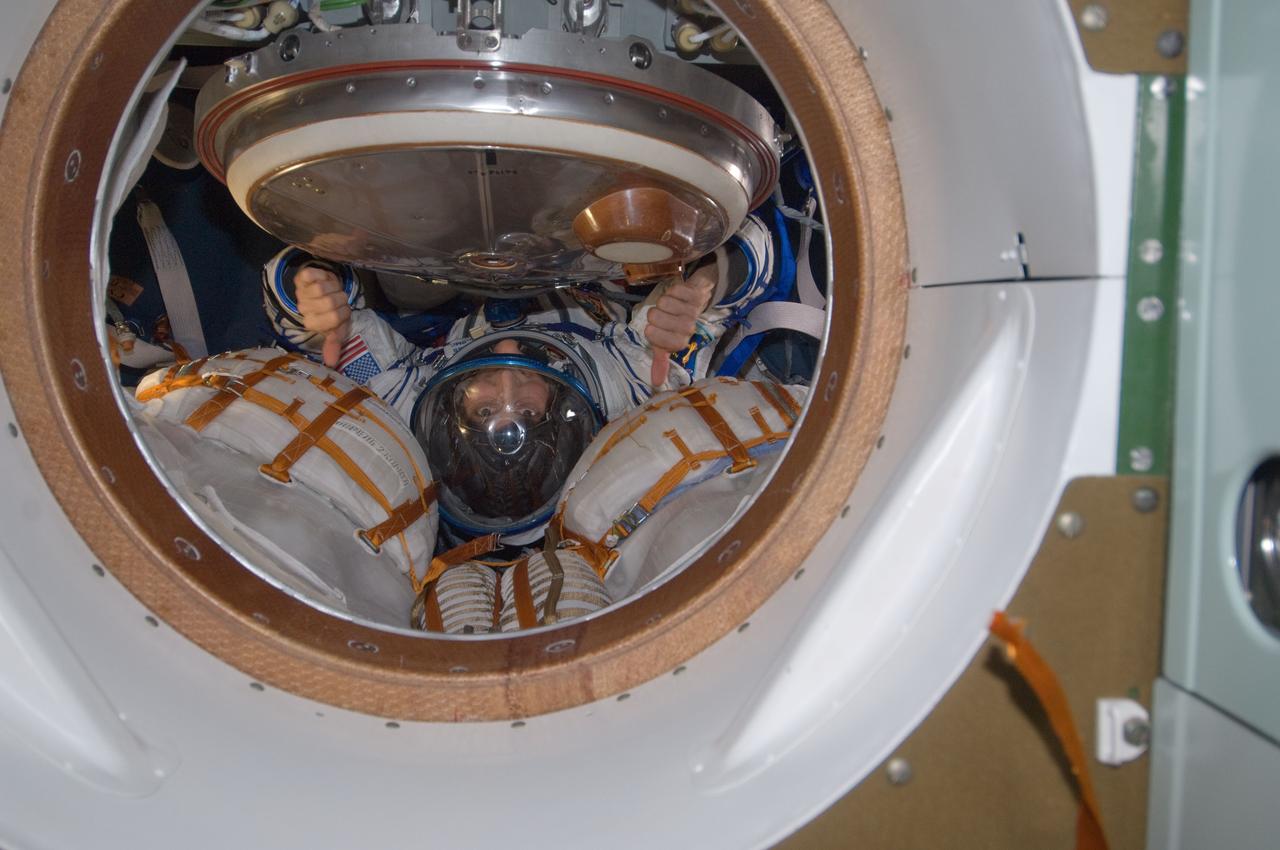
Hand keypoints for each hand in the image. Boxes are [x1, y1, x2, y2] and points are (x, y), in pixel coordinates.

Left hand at [295, 265, 350, 367]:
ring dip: (333, 286)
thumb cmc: (332, 310)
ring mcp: (301, 293)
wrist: (322, 289)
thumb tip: (331, 364)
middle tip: (339, 299)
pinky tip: (324, 278)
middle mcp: (304, 309)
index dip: (344, 312)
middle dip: (340, 298)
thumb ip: (334, 344)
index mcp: (313, 323)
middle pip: (329, 302)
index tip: (343, 310)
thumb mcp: (337, 328)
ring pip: (321, 288)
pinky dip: (321, 274)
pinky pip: (311, 275)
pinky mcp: (300, 278)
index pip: (335, 318)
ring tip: (333, 288)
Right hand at [644, 261, 716, 386]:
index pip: (653, 336)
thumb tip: (655, 383)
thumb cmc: (678, 323)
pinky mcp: (697, 295)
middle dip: (655, 313)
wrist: (698, 302)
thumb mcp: (667, 343)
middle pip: (654, 316)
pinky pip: (674, 290)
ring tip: (672, 305)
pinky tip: (680, 296)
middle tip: (665, 315)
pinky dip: (673, 291)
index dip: (650, 330)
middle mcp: (688, 328)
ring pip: (662, 301)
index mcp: (679, 342)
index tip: (654, 328)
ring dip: (664, 301)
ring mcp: (693, 311)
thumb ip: (660, 361)